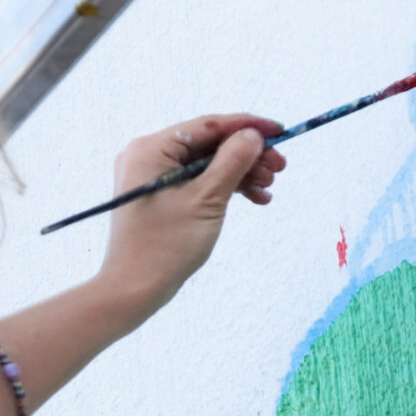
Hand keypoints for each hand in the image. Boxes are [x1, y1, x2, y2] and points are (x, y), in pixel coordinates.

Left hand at [94, 113, 286, 324]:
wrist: (134, 289)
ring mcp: (152, 176)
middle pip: (208, 145)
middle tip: (280, 168)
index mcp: (152, 148)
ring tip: (268, 189)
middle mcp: (148, 155)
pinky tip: (254, 198)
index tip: (280, 131)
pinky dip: (223, 188)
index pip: (207, 126)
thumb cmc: (166, 244)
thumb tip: (253, 134)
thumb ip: (232, 161)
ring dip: (240, 173)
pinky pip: (197, 182)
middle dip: (246, 156)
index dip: (247, 126)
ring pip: (206, 165)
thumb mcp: (206, 199)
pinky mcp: (159, 196)